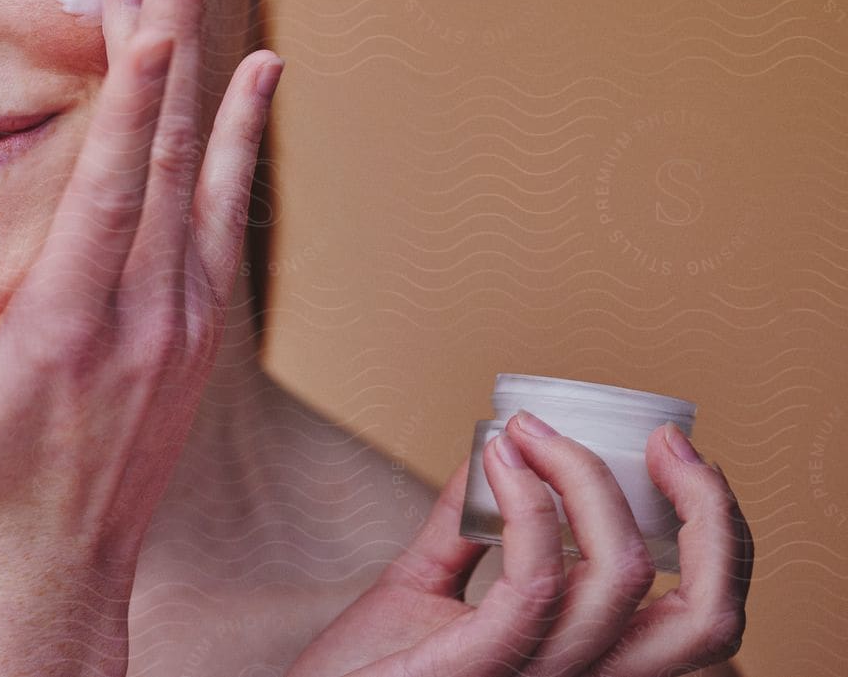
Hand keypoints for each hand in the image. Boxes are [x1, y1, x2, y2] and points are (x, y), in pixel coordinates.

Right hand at [0, 0, 283, 594]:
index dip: (132, 86)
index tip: (146, 4)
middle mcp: (143, 317)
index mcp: (67, 325)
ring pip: (205, 177)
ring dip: (201, 78)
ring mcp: (182, 326)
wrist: (50, 582)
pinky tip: (250, 90)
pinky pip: (226, 220)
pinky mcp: (199, 337)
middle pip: (166, 154)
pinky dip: (239, 147)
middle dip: (169, 43)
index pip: (112, 179)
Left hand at [286, 412, 754, 676]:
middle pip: (710, 621)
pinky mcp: (481, 668)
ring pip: (623, 584)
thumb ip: (464, 525)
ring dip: (587, 479)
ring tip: (531, 430)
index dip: (719, 534)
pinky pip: (535, 586)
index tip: (676, 454)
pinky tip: (498, 456)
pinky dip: (529, 506)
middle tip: (664, 442)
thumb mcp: (422, 585)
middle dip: (709, 516)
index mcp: (585, 662)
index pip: (701, 616)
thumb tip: (495, 446)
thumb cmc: (364, 667)